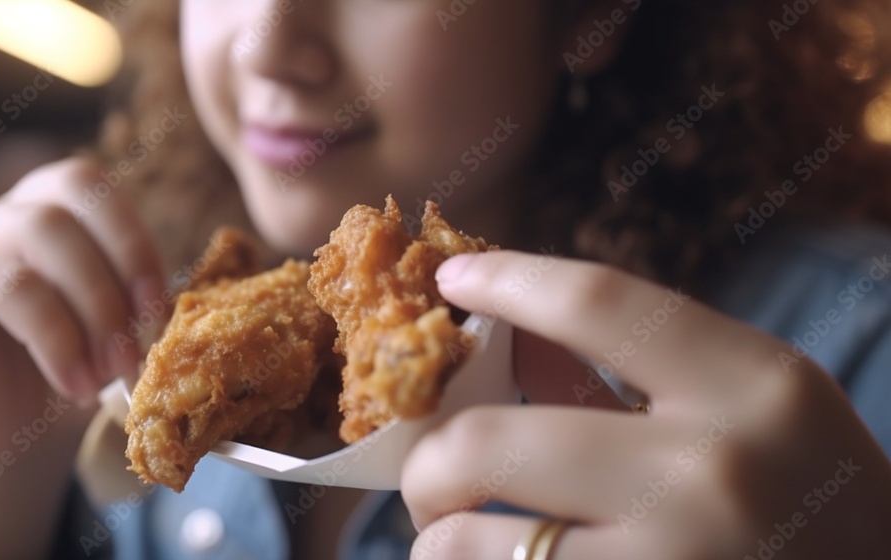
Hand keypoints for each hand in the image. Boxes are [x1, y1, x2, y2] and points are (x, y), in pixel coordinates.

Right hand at [0, 158, 165, 557]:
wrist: (7, 445)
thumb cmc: (69, 377)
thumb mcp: (117, 326)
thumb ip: (138, 292)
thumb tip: (182, 289)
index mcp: (44, 211)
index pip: (87, 184)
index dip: (130, 236)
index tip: (159, 303)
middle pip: (64, 204)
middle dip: (114, 278)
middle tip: (136, 347)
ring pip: (36, 233)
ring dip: (90, 308)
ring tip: (108, 370)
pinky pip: (4, 285)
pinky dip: (55, 336)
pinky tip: (74, 382)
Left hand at [401, 251, 890, 558]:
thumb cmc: (813, 500)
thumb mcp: (755, 410)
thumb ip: (634, 370)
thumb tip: (510, 338)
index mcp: (752, 385)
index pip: (597, 302)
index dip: (507, 280)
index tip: (452, 278)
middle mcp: (713, 470)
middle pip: (492, 441)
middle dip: (428, 462)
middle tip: (429, 474)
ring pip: (475, 546)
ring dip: (441, 542)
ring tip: (459, 537)